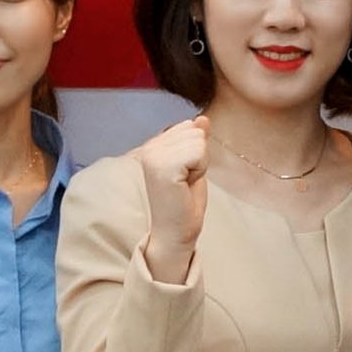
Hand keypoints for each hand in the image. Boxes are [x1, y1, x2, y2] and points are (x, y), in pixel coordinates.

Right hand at [134, 117, 210, 283]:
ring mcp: (153, 156)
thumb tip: (202, 118)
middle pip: (195, 131)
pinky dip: (200, 169)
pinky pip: (198, 151)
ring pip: (198, 140)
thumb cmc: (185, 202)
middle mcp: (149, 147)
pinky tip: (185, 185)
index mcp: (153, 145)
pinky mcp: (162, 166)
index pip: (190, 126)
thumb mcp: (194, 165)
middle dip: (199, 157)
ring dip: (200, 164)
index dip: (196, 151)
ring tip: (184, 184)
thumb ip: (195, 140)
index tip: (185, 174)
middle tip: (185, 181)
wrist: (176, 233)